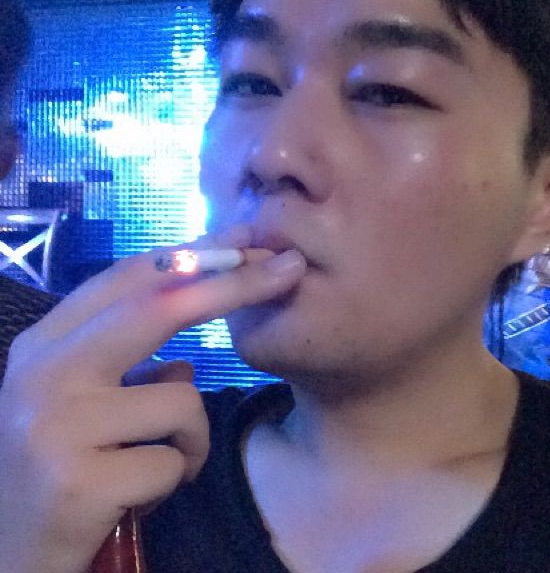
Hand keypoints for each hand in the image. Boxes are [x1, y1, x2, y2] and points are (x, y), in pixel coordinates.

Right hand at [0, 231, 305, 572]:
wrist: (9, 551)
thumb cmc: (60, 466)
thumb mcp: (84, 401)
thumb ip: (128, 363)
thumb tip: (188, 361)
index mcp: (46, 343)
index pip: (129, 279)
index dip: (195, 254)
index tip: (246, 239)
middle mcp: (43, 371)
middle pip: (160, 308)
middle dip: (235, 286)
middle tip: (289, 269)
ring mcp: (56, 424)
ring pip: (182, 398)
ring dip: (190, 437)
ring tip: (150, 467)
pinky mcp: (78, 481)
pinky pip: (174, 460)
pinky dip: (176, 478)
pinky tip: (134, 500)